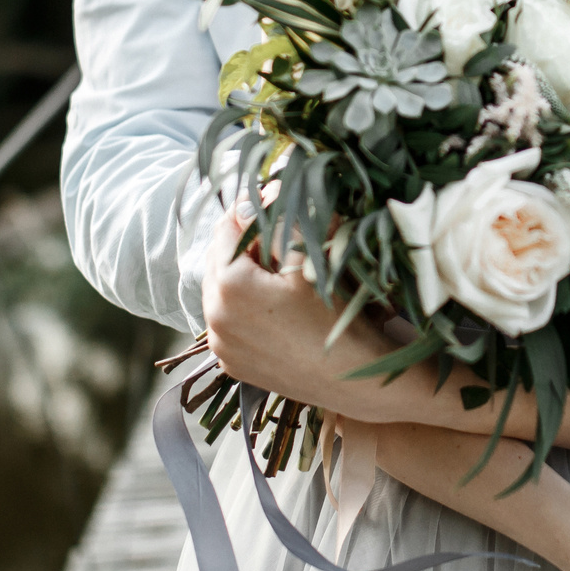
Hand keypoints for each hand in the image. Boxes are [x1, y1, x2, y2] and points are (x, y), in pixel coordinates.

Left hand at [202, 211, 397, 407]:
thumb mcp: (311, 261)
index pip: (227, 229)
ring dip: (244, 277)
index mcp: (229, 286)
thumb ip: (283, 221)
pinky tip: (277, 308)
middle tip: (280, 239)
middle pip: (220, 261)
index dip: (251, 212)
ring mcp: (221, 346)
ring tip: (280, 275)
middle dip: (246, 246)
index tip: (275, 205)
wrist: (356, 381)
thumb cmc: (337, 317)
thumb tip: (267, 188)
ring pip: (222, 293)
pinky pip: (229, 323)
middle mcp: (213, 319)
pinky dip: (245, 309)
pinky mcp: (232, 365)